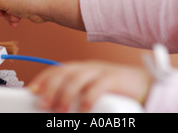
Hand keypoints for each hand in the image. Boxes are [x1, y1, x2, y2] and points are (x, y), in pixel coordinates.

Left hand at [28, 61, 153, 111]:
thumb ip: (78, 94)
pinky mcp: (114, 79)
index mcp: (83, 68)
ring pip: (78, 78)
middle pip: (64, 72)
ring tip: (58, 110)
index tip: (32, 91)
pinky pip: (98, 86)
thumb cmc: (118, 90)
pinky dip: (88, 98)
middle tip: (42, 103)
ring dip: (65, 94)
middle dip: (50, 87)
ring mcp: (102, 71)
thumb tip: (56, 106)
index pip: (58, 69)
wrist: (145, 84)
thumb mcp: (93, 90)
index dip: (44, 78)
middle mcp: (90, 67)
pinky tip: (82, 110)